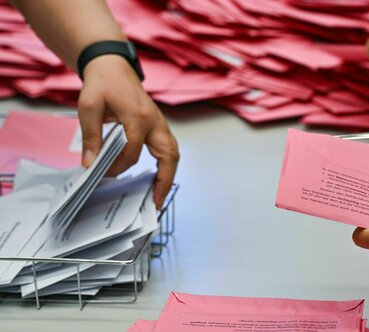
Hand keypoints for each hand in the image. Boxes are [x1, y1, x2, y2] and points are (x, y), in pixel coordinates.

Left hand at [78, 55, 178, 208]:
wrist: (112, 67)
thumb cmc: (101, 84)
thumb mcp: (88, 107)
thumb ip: (91, 136)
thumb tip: (90, 164)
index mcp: (138, 117)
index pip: (132, 151)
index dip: (117, 166)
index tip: (102, 172)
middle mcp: (155, 122)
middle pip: (169, 155)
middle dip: (164, 181)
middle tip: (156, 202)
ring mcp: (160, 123)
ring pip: (173, 153)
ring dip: (169, 175)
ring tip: (159, 196)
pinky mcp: (158, 126)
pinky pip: (168, 148)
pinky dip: (166, 165)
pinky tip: (157, 179)